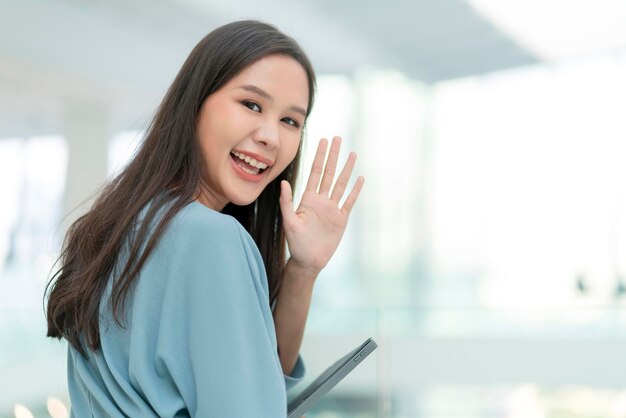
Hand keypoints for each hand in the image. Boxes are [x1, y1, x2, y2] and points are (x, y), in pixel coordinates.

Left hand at [279, 136, 363, 274]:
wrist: (308, 260)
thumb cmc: (296, 242)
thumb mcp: (289, 222)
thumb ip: (287, 202)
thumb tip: (284, 183)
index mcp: (308, 198)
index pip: (315, 172)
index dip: (319, 156)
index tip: (323, 141)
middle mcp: (321, 200)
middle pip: (329, 173)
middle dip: (333, 155)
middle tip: (337, 138)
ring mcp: (332, 208)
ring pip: (341, 184)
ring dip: (346, 169)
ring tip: (353, 154)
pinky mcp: (341, 219)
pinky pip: (349, 201)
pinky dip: (355, 190)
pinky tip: (360, 179)